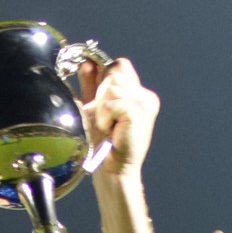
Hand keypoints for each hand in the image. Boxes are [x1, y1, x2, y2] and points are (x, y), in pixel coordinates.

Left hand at [79, 57, 157, 177]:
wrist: (111, 170)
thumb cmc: (103, 144)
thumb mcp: (95, 108)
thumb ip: (92, 84)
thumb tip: (86, 62)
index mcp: (137, 93)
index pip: (119, 65)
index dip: (103, 76)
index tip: (97, 98)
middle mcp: (145, 95)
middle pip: (115, 69)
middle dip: (101, 93)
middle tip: (106, 119)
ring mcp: (145, 102)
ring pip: (112, 85)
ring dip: (102, 107)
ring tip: (108, 126)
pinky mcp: (140, 111)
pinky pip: (111, 102)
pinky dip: (105, 116)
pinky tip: (111, 130)